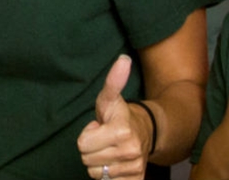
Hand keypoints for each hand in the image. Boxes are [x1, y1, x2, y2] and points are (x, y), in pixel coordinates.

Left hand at [77, 55, 147, 177]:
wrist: (146, 132)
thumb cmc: (120, 115)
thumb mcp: (110, 98)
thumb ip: (113, 81)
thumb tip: (123, 60)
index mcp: (121, 132)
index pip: (82, 144)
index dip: (88, 134)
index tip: (100, 127)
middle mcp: (130, 152)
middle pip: (86, 159)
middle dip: (92, 148)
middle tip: (105, 138)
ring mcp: (133, 168)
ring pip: (95, 173)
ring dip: (99, 161)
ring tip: (110, 149)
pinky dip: (108, 175)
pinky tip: (115, 163)